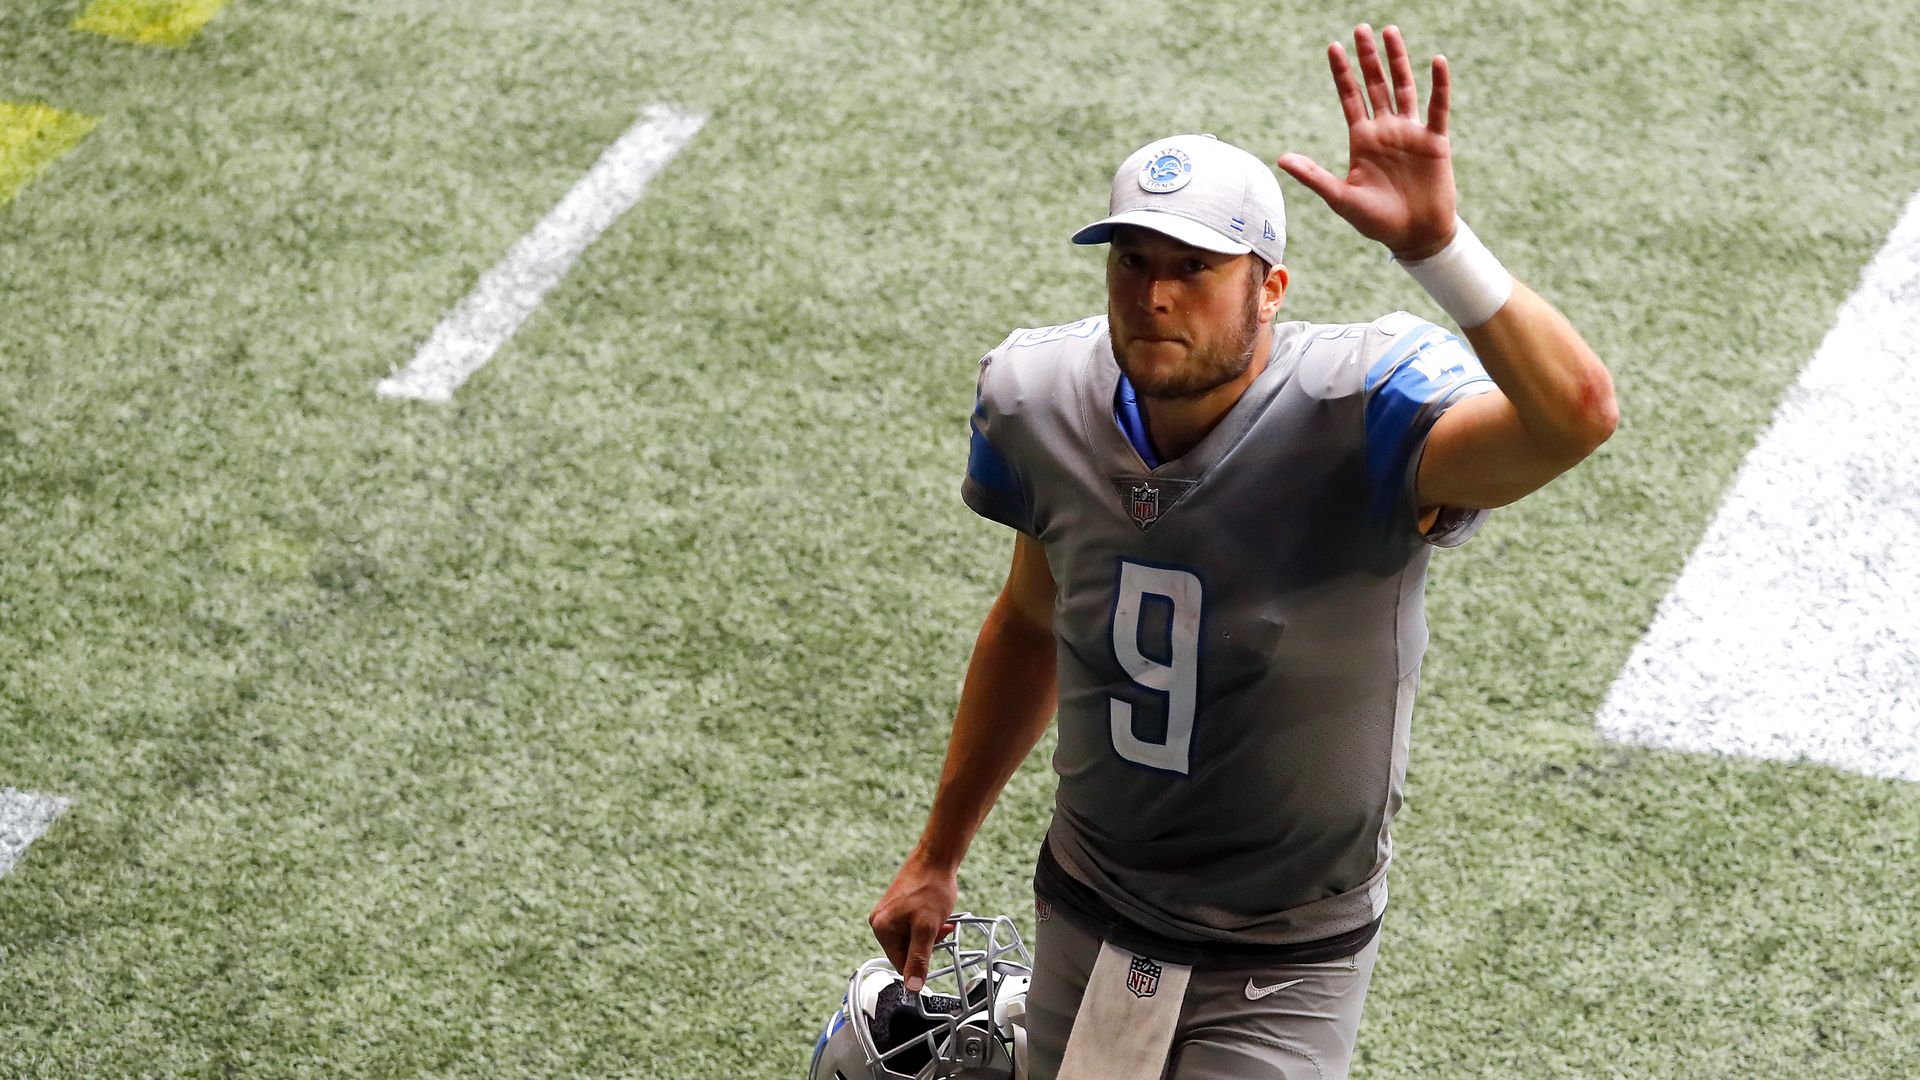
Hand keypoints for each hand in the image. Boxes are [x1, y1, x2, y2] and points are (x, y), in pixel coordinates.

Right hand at [868, 854, 958, 992]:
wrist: (937, 858)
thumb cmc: (930, 888)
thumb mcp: (927, 929)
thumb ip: (919, 959)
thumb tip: (912, 987)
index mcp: (881, 928)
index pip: (899, 963)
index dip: (920, 960)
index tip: (935, 947)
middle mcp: (880, 921)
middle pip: (906, 950)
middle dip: (927, 944)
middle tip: (939, 928)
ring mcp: (890, 913)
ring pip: (913, 938)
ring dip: (930, 933)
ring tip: (940, 918)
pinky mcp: (899, 906)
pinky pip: (914, 925)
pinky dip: (928, 923)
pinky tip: (938, 912)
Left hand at [1275, 23, 1456, 259]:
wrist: (1414, 236)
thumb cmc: (1376, 221)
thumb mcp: (1340, 198)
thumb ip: (1314, 176)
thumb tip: (1281, 159)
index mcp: (1362, 139)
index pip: (1350, 98)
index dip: (1342, 73)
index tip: (1333, 47)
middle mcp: (1385, 130)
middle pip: (1375, 85)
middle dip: (1367, 58)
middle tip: (1361, 28)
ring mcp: (1410, 133)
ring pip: (1404, 87)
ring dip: (1397, 61)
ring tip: (1390, 32)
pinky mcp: (1434, 140)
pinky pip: (1437, 107)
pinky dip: (1439, 85)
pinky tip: (1437, 61)